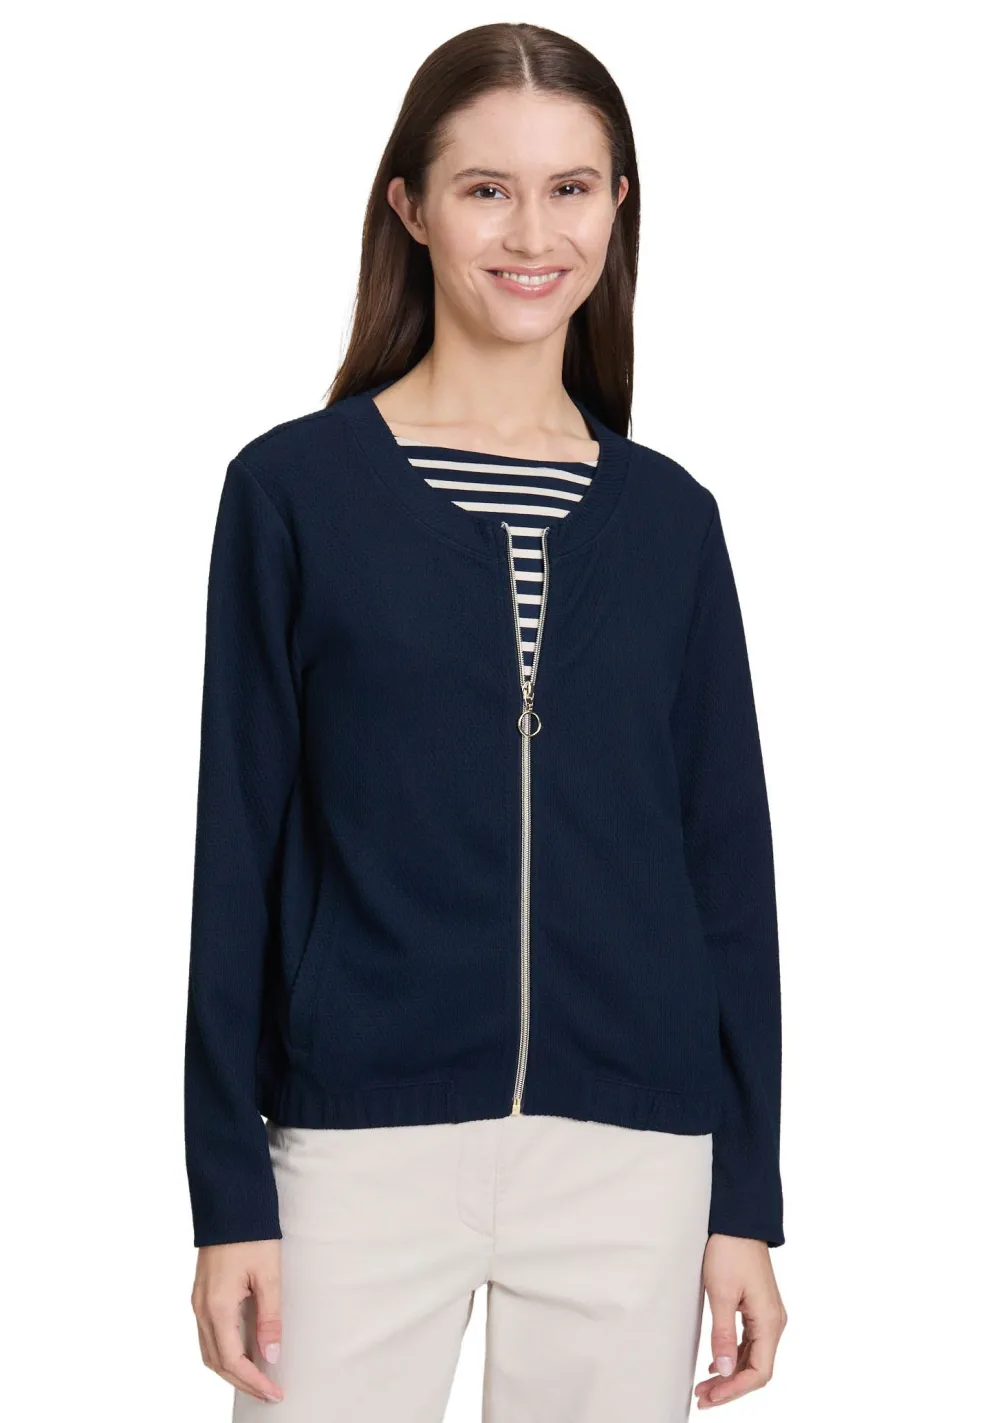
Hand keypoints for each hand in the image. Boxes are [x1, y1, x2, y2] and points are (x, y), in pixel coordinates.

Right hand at [191, 1239, 283, 1402]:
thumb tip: (271, 1355)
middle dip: (243, 1383)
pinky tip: (243, 1353)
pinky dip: (224, 1352)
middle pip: (218, 1363)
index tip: (275, 1392)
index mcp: (217, 1306)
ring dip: (232, 1371)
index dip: (254, 1381)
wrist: (230, 1202)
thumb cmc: (251, 1233)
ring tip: (259, 1379)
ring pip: (209, 1352)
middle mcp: (201, 1309)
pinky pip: (208, 1336)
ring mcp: (198, 1302)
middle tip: (269, 1394)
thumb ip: (270, 1317)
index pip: (233, 1361)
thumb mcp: (268, 1274)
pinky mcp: (202, 1295)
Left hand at [693, 1233, 786, 1408]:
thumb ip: (723, 1334)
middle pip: (756, 1368)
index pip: (759, 1372)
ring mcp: (767, 1315)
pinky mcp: (758, 1307)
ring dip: (731, 1374)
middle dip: (730, 1387)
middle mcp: (774, 1322)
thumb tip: (725, 1371)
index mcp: (770, 1321)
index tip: (710, 1396)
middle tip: (702, 1397)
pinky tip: (717, 1364)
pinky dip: (734, 1356)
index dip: (735, 1390)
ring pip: (753, 1357)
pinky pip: (750, 1342)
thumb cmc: (730, 1250)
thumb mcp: (721, 1293)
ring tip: (705, 1386)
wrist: (738, 1219)